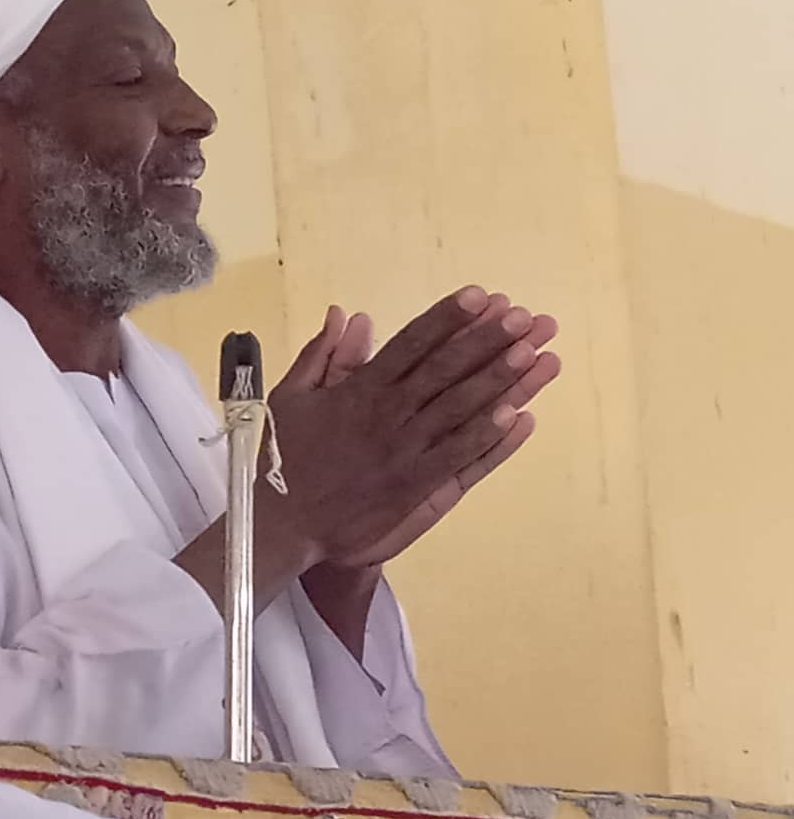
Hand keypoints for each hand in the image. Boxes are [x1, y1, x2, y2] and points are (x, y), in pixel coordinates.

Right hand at [268, 288, 559, 569]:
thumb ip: (322, 354)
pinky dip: (488, 438)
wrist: (282, 522)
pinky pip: (457, 458)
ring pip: (460, 409)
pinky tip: (518, 416)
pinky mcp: (414, 486)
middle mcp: (388, 414)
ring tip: (536, 354)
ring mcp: (405, 451)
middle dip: (487, 341)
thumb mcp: (291, 396)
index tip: (480, 296)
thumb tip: (344, 315)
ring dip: (500, 380)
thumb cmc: (284, 456)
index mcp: (359, 389)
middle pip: (446, 370)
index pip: (412, 344)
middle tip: (524, 317)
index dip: (448, 318)